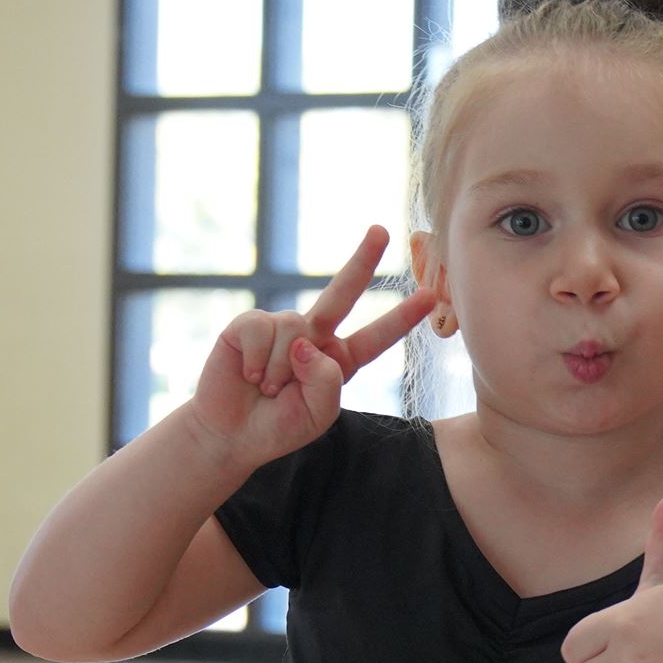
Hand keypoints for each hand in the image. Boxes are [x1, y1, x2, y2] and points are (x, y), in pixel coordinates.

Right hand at [186, 225, 433, 468]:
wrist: (233, 432)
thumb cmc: (280, 425)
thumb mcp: (319, 413)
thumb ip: (326, 380)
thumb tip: (308, 340)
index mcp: (341, 359)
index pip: (377, 336)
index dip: (401, 318)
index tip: (430, 297)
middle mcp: (315, 336)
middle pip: (341, 293)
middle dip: (362, 261)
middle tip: (381, 230)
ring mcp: (283, 327)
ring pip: (295, 328)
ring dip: (281, 369)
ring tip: (268, 388)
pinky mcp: (249, 325)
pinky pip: (262, 329)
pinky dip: (258, 359)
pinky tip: (250, 374)